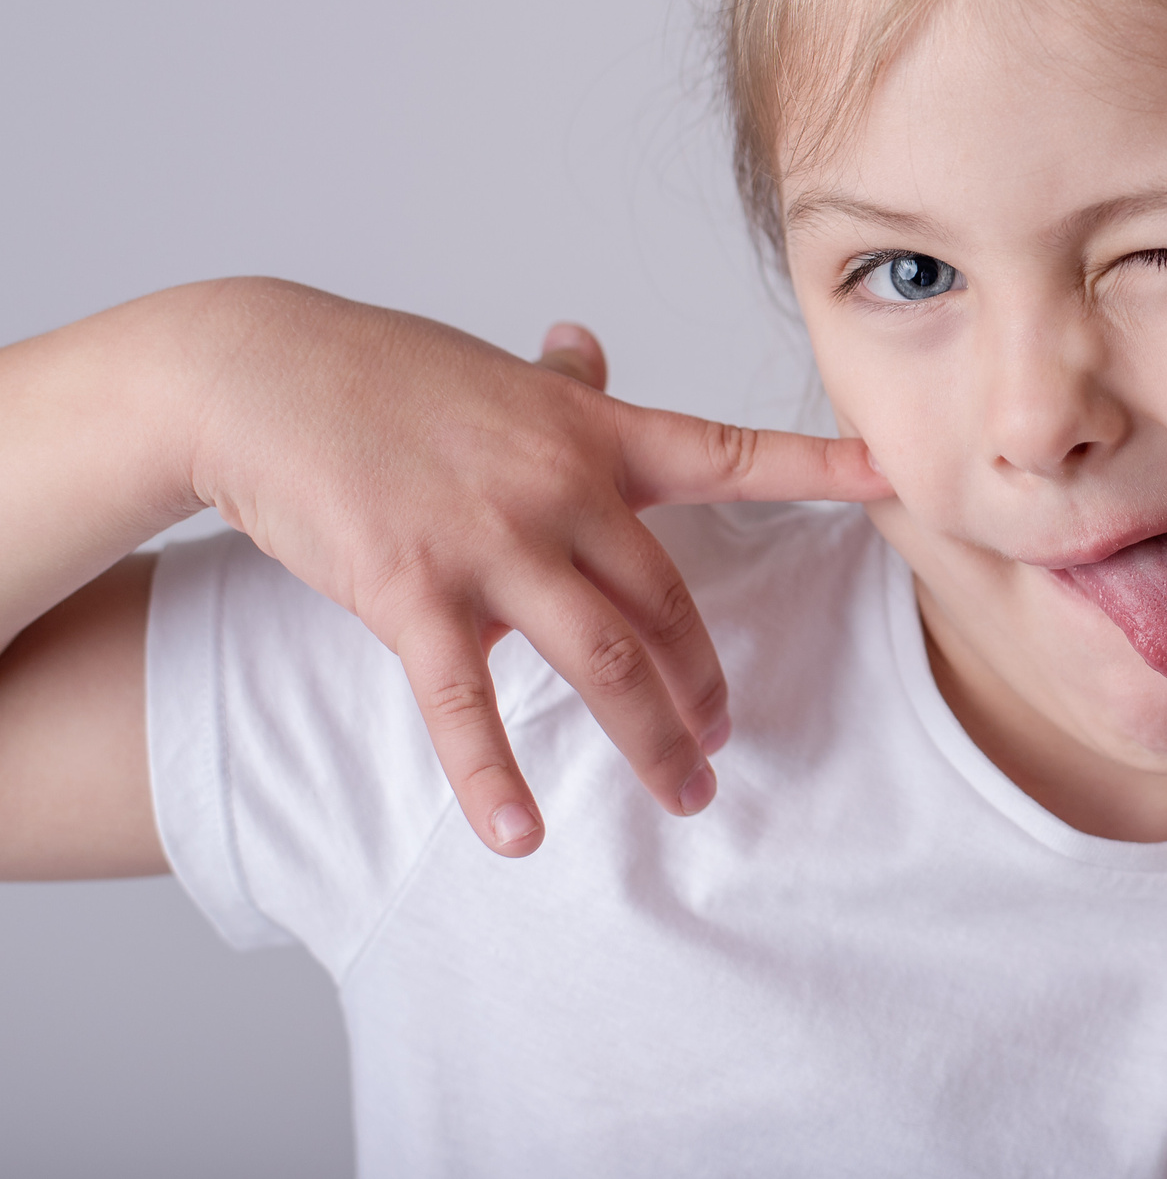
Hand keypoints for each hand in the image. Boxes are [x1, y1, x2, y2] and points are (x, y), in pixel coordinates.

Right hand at [185, 282, 887, 856]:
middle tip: (726, 738)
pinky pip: (467, 705)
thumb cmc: (381, 374)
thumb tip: (589, 344)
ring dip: (652, 738)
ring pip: (605, 661)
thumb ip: (558, 383)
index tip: (895, 477)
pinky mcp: (415, 593)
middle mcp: (565, 489)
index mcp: (598, 433)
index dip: (820, 466)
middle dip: (706, 683)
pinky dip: (496, 778)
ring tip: (683, 791)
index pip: (733, 453)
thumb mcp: (491, 374)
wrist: (259, 375)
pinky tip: (522, 835)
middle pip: (671, 604)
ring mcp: (494, 543)